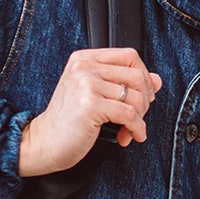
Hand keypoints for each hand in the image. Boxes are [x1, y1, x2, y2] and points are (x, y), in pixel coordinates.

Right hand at [18, 48, 162, 176]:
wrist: (42, 143)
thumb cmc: (67, 122)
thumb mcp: (94, 95)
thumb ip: (123, 83)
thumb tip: (157, 80)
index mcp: (84, 59)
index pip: (129, 55)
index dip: (144, 75)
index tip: (144, 95)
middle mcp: (84, 67)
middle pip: (137, 75)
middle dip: (145, 100)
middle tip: (137, 117)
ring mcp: (86, 84)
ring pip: (136, 96)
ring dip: (139, 118)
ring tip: (129, 130)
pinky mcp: (90, 105)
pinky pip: (130, 115)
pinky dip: (137, 128)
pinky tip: (130, 137)